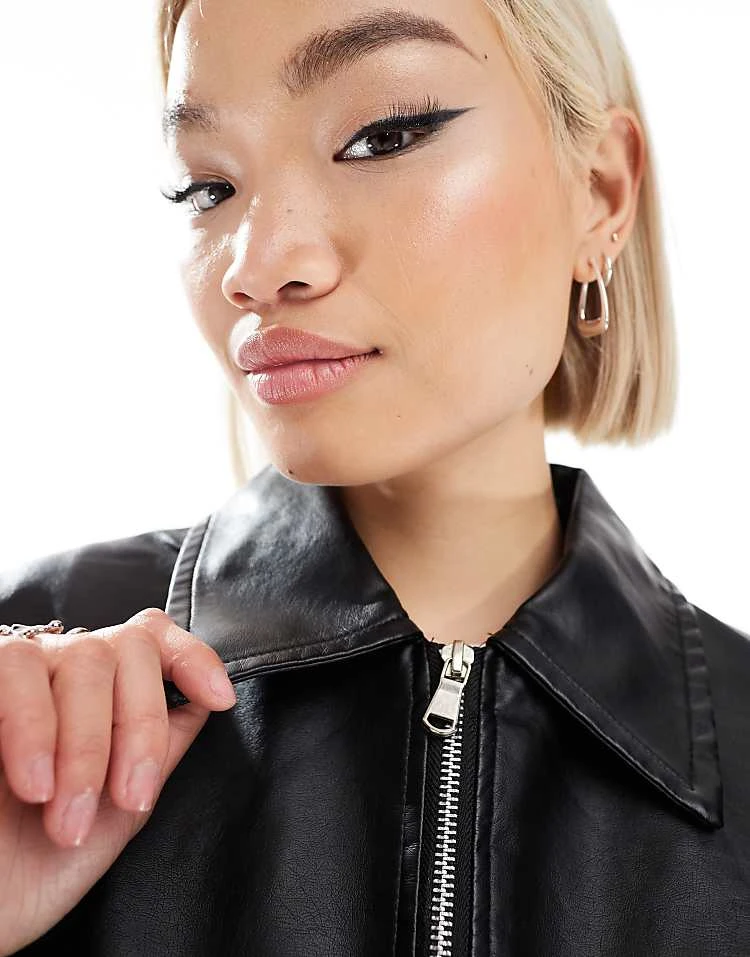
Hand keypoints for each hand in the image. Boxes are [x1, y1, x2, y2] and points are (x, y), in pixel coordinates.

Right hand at [0, 607, 236, 954]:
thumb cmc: (39, 865)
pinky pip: (14, 669)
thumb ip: (161, 750)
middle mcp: (60, 674)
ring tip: (69, 815)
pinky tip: (34, 785)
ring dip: (87, 742)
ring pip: (81, 658)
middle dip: (140, 727)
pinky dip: (33, 729)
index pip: (151, 638)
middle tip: (128, 799)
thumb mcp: (121, 810)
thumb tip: (204, 699)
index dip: (192, 655)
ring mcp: (18, 676)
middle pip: (128, 648)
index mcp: (101, 696)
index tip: (219, 698)